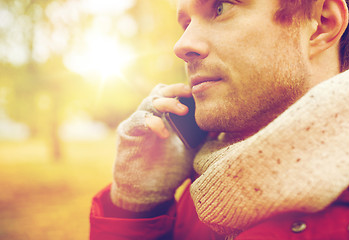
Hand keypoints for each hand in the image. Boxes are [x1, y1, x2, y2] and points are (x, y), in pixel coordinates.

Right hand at [110, 83, 195, 212]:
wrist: (148, 192)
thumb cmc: (170, 169)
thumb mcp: (191, 150)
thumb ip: (201, 135)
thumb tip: (219, 124)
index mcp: (166, 116)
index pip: (173, 94)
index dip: (184, 90)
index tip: (200, 92)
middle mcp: (151, 115)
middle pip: (161, 91)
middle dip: (176, 89)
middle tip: (190, 93)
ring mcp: (138, 122)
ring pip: (150, 101)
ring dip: (167, 102)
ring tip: (183, 111)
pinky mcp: (127, 132)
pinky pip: (138, 119)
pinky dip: (152, 122)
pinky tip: (164, 133)